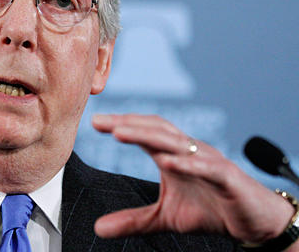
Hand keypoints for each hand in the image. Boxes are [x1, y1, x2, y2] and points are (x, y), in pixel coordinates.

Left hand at [92, 114, 296, 246]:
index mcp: (173, 154)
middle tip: (101, 121)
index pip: (144, 132)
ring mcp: (209, 160)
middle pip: (156, 130)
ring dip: (147, 136)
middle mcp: (190, 150)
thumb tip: (98, 228)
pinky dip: (187, 163)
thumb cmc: (209, 210)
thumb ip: (133, 220)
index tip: (95, 122)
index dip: (122, 125)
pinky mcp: (227, 177)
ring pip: (176, 142)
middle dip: (127, 123)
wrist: (254, 222)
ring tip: (120, 133)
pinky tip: (167, 162)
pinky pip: (206, 167)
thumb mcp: (164, 217)